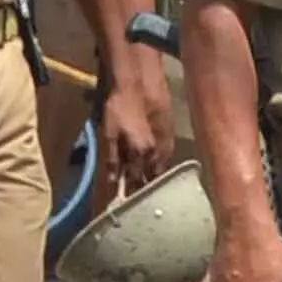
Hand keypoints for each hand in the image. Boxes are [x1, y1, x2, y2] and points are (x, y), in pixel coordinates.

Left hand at [105, 65, 172, 183]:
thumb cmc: (119, 106)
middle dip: (145, 186)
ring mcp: (166, 141)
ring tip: (148, 182)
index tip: (125, 199)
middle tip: (138, 193)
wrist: (138, 82)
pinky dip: (161, 162)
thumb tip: (113, 181)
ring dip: (154, 175)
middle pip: (152, 176)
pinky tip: (156, 163)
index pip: (136, 179)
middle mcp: (156, 151)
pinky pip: (167, 154)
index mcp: (140, 153)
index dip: (130, 190)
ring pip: (162, 166)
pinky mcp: (171, 132)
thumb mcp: (109, 133)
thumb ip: (113, 158)